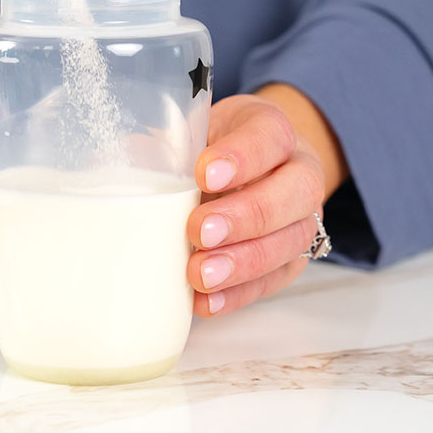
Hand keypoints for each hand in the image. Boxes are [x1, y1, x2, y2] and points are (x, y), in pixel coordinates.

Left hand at [187, 91, 340, 316]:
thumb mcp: (195, 132)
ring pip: (289, 243)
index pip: (269, 137)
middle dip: (245, 216)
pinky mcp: (290, 261)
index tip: (204, 174)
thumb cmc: (215, 150)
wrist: (249, 173)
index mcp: (274, 131)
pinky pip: (272, 282)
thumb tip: (131, 155)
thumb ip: (168, 143)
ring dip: (242, 262)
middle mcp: (300, 174)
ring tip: (200, 273)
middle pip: (293, 194)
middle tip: (199, 231)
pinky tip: (205, 300)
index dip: (241, 157)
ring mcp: (301, 220)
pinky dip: (237, 295)